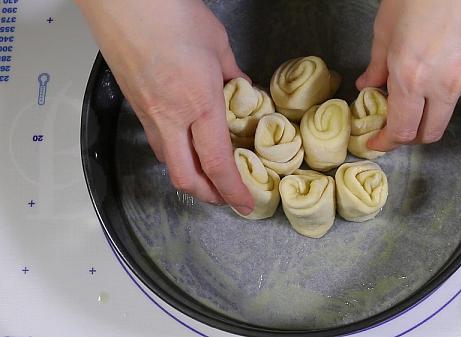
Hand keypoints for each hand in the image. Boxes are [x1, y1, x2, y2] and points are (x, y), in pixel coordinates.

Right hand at [76, 0, 253, 213]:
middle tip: (224, 197)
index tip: (244, 204)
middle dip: (207, 195)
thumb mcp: (218, 44)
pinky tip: (184, 141)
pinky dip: (172, 151)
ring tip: (206, 174)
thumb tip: (241, 90)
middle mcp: (170, 116)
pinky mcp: (133, 103)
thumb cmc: (171, 14)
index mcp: (199, 103)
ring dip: (187, 174)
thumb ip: (233, 74)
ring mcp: (147, 111)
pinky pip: (155, 139)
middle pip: (184, 176)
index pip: (217, 163)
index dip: (232, 190)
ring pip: (166, 159)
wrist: (125, 0)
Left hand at [357, 0, 460, 147]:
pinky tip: (432, 73)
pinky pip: (459, 91)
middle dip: (409, 138)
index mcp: (413, 77)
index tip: (376, 142)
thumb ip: (377, 65)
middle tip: (393, 128)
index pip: (402, 130)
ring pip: (445, 113)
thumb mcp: (385, 29)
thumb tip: (369, 85)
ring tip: (412, 94)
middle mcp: (443, 84)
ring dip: (427, 114)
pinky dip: (442, 93)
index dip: (386, 143)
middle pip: (429, 134)